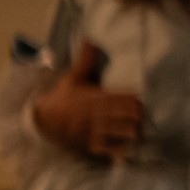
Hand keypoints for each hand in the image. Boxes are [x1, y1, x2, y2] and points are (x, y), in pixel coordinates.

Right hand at [31, 42, 144, 161]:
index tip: (144, 102)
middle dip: (142, 117)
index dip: (139, 101)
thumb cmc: (62, 98)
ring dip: (136, 133)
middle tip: (148, 118)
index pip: (127, 98)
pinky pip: (112, 150)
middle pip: (131, 116)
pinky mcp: (91, 145)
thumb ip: (85, 60)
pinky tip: (131, 150)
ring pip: (125, 133)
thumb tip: (90, 39)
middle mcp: (98, 114)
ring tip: (143, 132)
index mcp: (97, 97)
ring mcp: (95, 131)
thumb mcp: (73, 78)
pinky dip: (124, 150)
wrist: (42, 121)